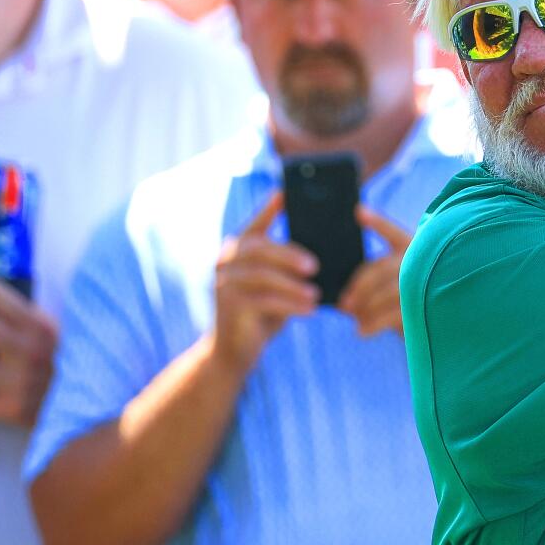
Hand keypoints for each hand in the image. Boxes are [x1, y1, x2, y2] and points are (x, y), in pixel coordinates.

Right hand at [207, 196, 318, 374]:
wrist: (233, 351)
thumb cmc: (261, 313)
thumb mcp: (275, 287)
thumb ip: (288, 269)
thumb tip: (320, 257)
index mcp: (237, 251)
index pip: (255, 224)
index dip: (268, 208)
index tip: (286, 194)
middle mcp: (226, 262)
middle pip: (259, 249)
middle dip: (289, 254)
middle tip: (315, 265)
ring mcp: (224, 284)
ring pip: (263, 277)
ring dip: (293, 285)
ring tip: (316, 293)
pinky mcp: (230, 306)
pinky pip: (264, 301)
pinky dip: (290, 305)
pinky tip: (310, 309)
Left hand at [337, 209, 414, 338]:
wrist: (439, 326)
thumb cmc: (408, 303)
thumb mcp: (393, 287)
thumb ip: (374, 283)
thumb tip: (344, 302)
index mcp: (413, 249)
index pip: (393, 232)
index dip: (378, 223)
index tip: (359, 212)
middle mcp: (422, 261)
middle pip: (383, 268)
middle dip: (360, 287)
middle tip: (343, 304)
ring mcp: (427, 283)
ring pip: (389, 292)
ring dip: (366, 307)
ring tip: (353, 318)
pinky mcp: (426, 307)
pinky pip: (394, 314)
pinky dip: (374, 323)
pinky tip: (362, 331)